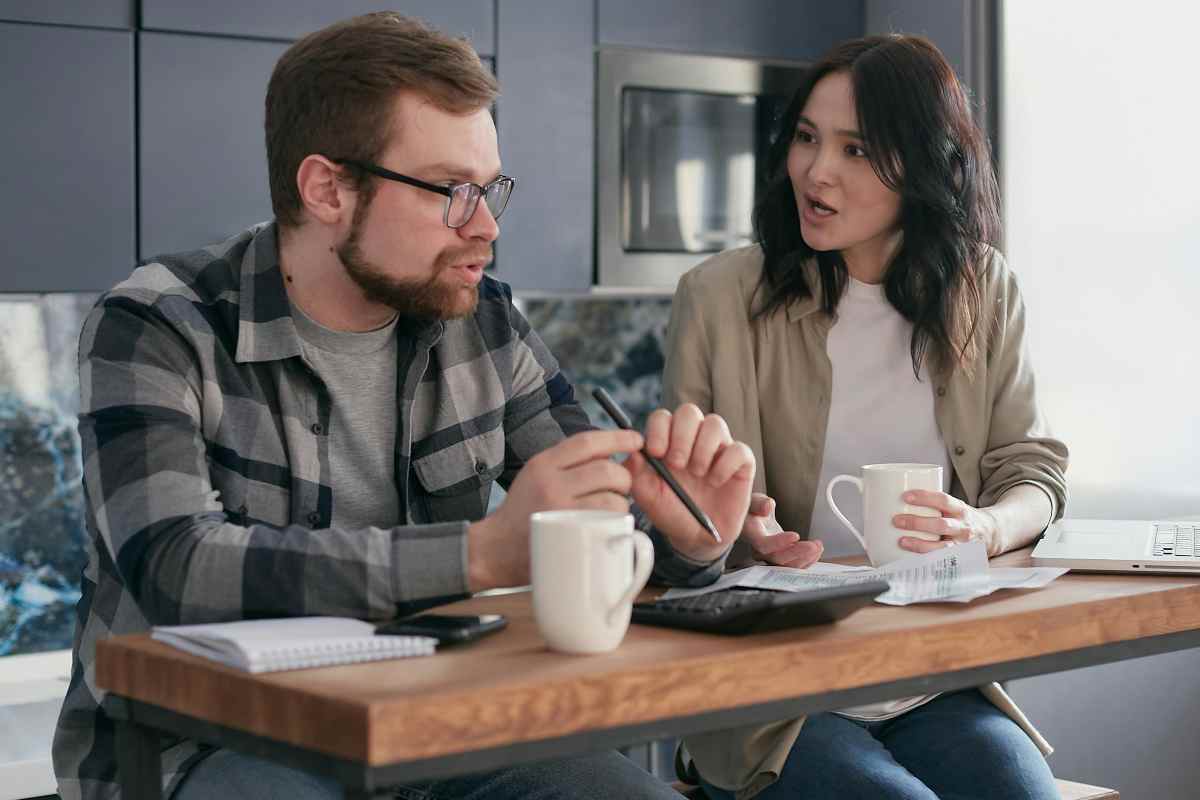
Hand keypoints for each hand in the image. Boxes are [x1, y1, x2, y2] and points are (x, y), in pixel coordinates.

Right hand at [469, 429, 643, 589]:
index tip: (635, 440)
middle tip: (621, 487)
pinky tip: (607, 524)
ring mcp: (560, 508)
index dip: (617, 438)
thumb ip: (565, 464)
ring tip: (612, 509)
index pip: (587, 442)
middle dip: (624, 477)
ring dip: (622, 502)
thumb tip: (609, 456)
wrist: (495, 549)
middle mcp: (550, 482)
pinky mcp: (568, 533)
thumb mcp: (535, 476)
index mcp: (543, 463)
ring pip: (612, 496)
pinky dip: (616, 520)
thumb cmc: (522, 513)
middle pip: (606, 469)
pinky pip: (607, 520)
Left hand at [625, 404, 754, 562]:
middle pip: (689, 412)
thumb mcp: (648, 495)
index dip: (659, 429)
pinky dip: (725, 465)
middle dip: (681, 436)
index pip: (662, 417)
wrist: (697, 537)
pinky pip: (739, 449)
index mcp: (668, 442)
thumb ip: (636, 472)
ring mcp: (718, 448)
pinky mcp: (741, 462)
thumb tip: (632, 450)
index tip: (656, 452)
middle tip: (677, 464)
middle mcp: (694, 439)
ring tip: (697, 474)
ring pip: (715, 423)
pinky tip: (715, 482)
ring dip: (703, 449)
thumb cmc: (671, 512)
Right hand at [741, 493, 823, 567]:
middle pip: (778, 558)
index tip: (796, 535)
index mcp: (752, 534)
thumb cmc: (753, 510)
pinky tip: (817, 551)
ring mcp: (770, 556)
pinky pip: (793, 564)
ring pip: (787, 565)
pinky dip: (807, 560)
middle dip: (798, 553)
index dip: (780, 543)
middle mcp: (759, 550)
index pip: (764, 545)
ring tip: (819, 546)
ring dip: (806, 558)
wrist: (752, 519)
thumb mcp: (754, 500)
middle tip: (814, 545)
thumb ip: (759, 503)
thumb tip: (767, 507)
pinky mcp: (781, 558)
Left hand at [893, 490, 999, 555]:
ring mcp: (963, 545)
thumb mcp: (953, 506)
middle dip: (917, 522)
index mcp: (960, 509)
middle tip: (896, 520)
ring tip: (902, 541)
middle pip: (941, 525)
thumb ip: (933, 505)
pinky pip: (943, 561)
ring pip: (942, 547)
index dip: (924, 497)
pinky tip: (912, 559)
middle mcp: (963, 527)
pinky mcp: (959, 559)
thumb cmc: (962, 518)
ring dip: (920, 544)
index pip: (943, 500)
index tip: (905, 496)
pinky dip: (927, 561)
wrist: (992, 533)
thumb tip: (895, 500)